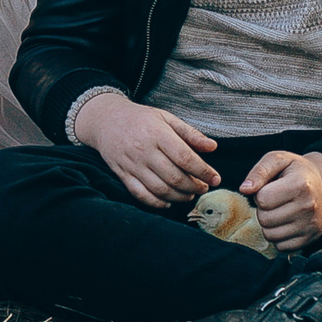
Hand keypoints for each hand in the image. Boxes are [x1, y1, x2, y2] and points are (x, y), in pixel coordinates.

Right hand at [74, 92, 218, 208]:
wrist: (106, 120)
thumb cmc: (141, 118)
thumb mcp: (166, 118)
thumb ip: (190, 134)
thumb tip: (213, 147)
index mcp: (157, 133)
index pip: (185, 157)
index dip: (203, 171)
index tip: (215, 178)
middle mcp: (144, 150)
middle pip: (174, 176)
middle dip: (194, 186)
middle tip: (203, 187)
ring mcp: (132, 164)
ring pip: (159, 189)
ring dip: (178, 196)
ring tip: (189, 194)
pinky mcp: (122, 175)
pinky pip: (141, 194)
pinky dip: (156, 203)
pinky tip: (168, 202)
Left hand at [242, 149, 321, 251]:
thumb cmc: (294, 170)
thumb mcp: (277, 160)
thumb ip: (259, 172)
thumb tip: (244, 189)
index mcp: (300, 184)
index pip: (263, 200)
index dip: (260, 193)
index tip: (270, 188)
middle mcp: (309, 206)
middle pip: (265, 219)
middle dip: (263, 210)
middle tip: (274, 201)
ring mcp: (312, 225)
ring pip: (270, 235)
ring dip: (269, 225)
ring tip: (279, 211)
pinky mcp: (312, 238)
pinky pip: (282, 248)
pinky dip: (278, 237)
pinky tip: (285, 223)